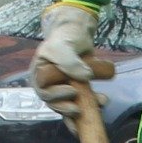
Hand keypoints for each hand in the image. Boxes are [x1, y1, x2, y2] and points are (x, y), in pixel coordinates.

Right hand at [29, 3, 115, 120]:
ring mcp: (62, 88)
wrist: (78, 33)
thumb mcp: (63, 47)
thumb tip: (86, 77)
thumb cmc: (65, 38)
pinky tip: (102, 102)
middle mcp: (49, 84)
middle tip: (78, 109)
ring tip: (95, 106)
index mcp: (40, 74)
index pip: (44, 91)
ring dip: (81, 108)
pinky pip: (82, 102)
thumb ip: (70, 62)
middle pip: (55, 103)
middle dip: (67, 108)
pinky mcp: (76, 90)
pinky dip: (92, 104)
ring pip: (68, 104)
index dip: (56, 96)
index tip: (72, 92)